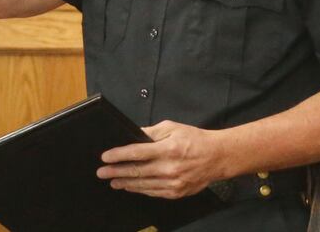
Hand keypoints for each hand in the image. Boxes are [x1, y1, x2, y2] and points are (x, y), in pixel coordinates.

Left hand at [96, 121, 224, 198]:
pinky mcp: (177, 192)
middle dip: (116, 172)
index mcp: (168, 149)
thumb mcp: (172, 128)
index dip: (119, 155)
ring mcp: (174, 182)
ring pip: (143, 185)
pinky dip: (140, 190)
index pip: (137, 153)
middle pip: (137, 171)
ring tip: (113, 182)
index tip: (105, 157)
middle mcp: (170, 168)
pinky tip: (131, 187)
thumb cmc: (195, 139)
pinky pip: (154, 192)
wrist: (217, 157)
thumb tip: (133, 134)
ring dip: (125, 183)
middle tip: (102, 173)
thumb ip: (151, 132)